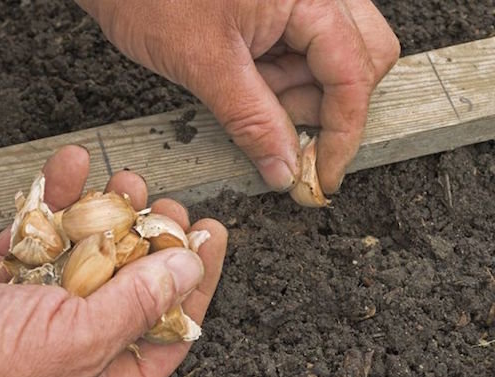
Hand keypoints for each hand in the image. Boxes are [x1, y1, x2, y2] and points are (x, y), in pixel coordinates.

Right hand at [0, 145, 226, 376]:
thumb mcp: (72, 342)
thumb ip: (136, 305)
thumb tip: (188, 270)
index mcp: (99, 376)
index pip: (169, 327)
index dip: (197, 280)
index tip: (213, 236)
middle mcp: (72, 342)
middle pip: (132, 282)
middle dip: (153, 238)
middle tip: (168, 206)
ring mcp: (36, 306)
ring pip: (88, 248)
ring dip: (109, 210)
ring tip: (129, 182)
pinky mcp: (2, 274)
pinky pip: (42, 227)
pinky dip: (57, 195)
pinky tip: (73, 167)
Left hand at [77, 0, 399, 193]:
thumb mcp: (203, 63)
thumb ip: (252, 119)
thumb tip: (285, 169)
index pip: (353, 72)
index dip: (342, 131)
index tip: (324, 174)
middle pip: (358, 62)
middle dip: (322, 107)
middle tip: (277, 129)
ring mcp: (298, 0)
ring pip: (329, 62)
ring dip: (294, 95)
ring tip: (241, 91)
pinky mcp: (277, 10)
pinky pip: (300, 54)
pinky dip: (279, 81)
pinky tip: (243, 81)